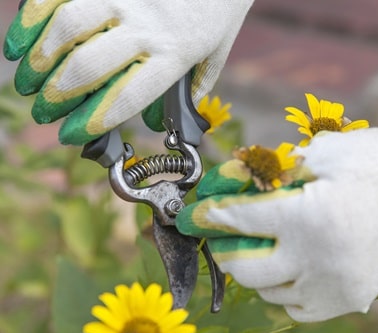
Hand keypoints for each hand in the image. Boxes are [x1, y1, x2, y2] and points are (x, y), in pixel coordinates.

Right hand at [3, 0, 252, 144]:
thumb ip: (191, 89)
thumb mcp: (215, 55)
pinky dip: (33, 15)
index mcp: (174, 56)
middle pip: (89, 65)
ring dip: (40, 59)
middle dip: (57, 96)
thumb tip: (159, 123)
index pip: (127, 96)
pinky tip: (19, 41)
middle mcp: (146, 28)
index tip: (71, 134)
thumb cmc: (218, 10)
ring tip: (27, 82)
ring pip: (70, 26)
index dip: (93, 119)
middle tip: (43, 113)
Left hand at [176, 128, 377, 321]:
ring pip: (267, 292)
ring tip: (260, 249)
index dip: (209, 216)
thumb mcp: (321, 154)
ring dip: (254, 270)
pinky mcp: (347, 299)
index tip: (192, 217)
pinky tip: (287, 269)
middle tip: (223, 237)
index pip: (239, 220)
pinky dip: (281, 290)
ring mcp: (332, 285)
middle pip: (244, 269)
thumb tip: (236, 187)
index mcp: (308, 215)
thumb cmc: (372, 164)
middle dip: (224, 251)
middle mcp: (317, 258)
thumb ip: (275, 173)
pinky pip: (294, 308)